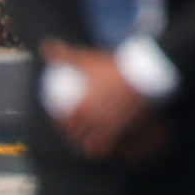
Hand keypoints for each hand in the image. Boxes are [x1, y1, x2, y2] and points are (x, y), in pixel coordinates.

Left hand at [42, 44, 167, 163]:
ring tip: (91, 141)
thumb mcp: (89, 59)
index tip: (63, 121)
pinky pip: (115, 147)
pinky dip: (110, 148)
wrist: (147, 75)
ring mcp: (111, 130)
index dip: (61, 124)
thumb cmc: (116, 67)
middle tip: (76, 132)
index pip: (65, 123)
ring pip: (95, 147)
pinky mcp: (128, 132)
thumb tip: (47, 45)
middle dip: (75, 137)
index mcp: (82, 109)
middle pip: (79, 137)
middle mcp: (94, 123)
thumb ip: (65, 55)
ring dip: (91, 146)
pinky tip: (111, 144)